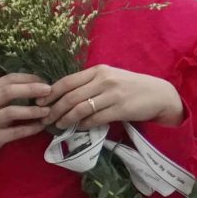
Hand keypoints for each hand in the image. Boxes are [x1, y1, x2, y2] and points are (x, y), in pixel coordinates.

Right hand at [0, 72, 53, 160]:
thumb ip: (9, 92)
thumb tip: (38, 84)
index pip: (8, 79)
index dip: (28, 78)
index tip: (44, 81)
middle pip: (8, 92)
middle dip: (31, 89)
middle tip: (49, 90)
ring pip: (11, 112)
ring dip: (32, 111)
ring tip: (47, 111)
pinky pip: (15, 132)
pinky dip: (31, 128)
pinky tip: (41, 126)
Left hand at [44, 65, 182, 131]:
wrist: (158, 94)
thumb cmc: (129, 86)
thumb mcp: (109, 78)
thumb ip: (88, 83)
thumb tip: (62, 96)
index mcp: (98, 70)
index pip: (67, 81)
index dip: (50, 93)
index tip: (39, 103)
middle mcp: (104, 80)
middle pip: (71, 96)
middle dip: (54, 109)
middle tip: (45, 119)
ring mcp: (113, 94)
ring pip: (81, 108)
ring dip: (67, 119)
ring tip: (59, 125)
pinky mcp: (121, 109)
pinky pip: (96, 118)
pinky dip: (84, 124)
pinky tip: (79, 127)